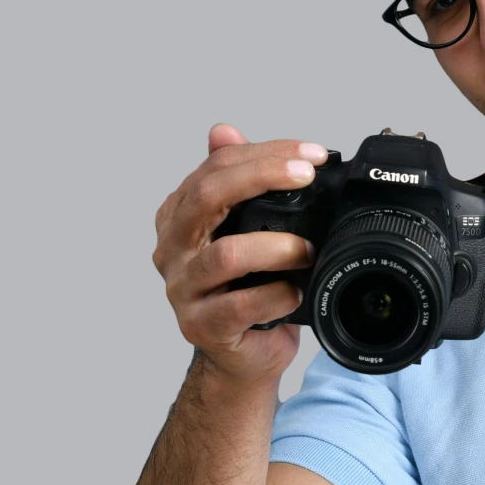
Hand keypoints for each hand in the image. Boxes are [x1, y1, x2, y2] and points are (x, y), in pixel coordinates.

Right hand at [152, 124, 329, 380]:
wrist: (241, 355)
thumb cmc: (244, 287)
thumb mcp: (242, 228)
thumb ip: (235, 182)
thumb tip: (222, 129)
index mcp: (179, 215)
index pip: (215, 167)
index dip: (264, 153)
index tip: (312, 154)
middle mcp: (173, 248)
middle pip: (208, 196)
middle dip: (262, 176)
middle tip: (306, 175)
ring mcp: (183, 289)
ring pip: (226, 254)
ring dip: (277, 246)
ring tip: (308, 249)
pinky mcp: (201, 326)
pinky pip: (239, 306)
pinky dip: (276, 294)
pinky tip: (295, 290)